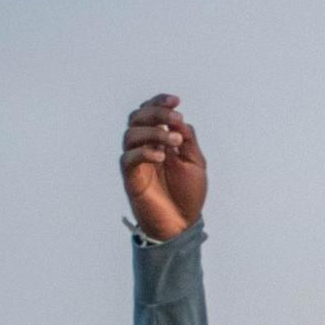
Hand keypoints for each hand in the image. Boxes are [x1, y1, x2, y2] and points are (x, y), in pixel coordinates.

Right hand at [120, 94, 207, 239]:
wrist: (182, 224)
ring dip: (154, 132)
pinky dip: (144, 152)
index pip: (151, 112)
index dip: (160, 102)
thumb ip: (188, 139)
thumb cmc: (187, 194)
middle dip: (156, 112)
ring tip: (174, 142)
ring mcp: (136, 161)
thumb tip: (179, 119)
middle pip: (137, 117)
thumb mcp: (195, 162)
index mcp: (159, 139)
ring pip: (131, 134)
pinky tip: (162, 156)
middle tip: (175, 118)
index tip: (177, 101)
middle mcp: (144, 146)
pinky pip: (128, 158)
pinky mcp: (131, 177)